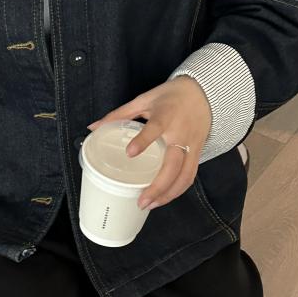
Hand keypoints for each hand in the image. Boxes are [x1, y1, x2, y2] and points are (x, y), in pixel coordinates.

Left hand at [86, 76, 211, 209]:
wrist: (204, 92)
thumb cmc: (171, 95)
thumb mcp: (144, 99)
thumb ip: (119, 114)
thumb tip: (93, 128)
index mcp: (166, 116)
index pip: (155, 129)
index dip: (143, 140)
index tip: (130, 152)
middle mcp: (181, 133)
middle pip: (173, 165)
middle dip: (158, 187)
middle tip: (141, 201)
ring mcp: (192, 145)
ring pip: (184, 175)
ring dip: (168, 194)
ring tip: (151, 204)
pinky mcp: (198, 152)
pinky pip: (190, 175)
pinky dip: (178, 189)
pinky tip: (165, 197)